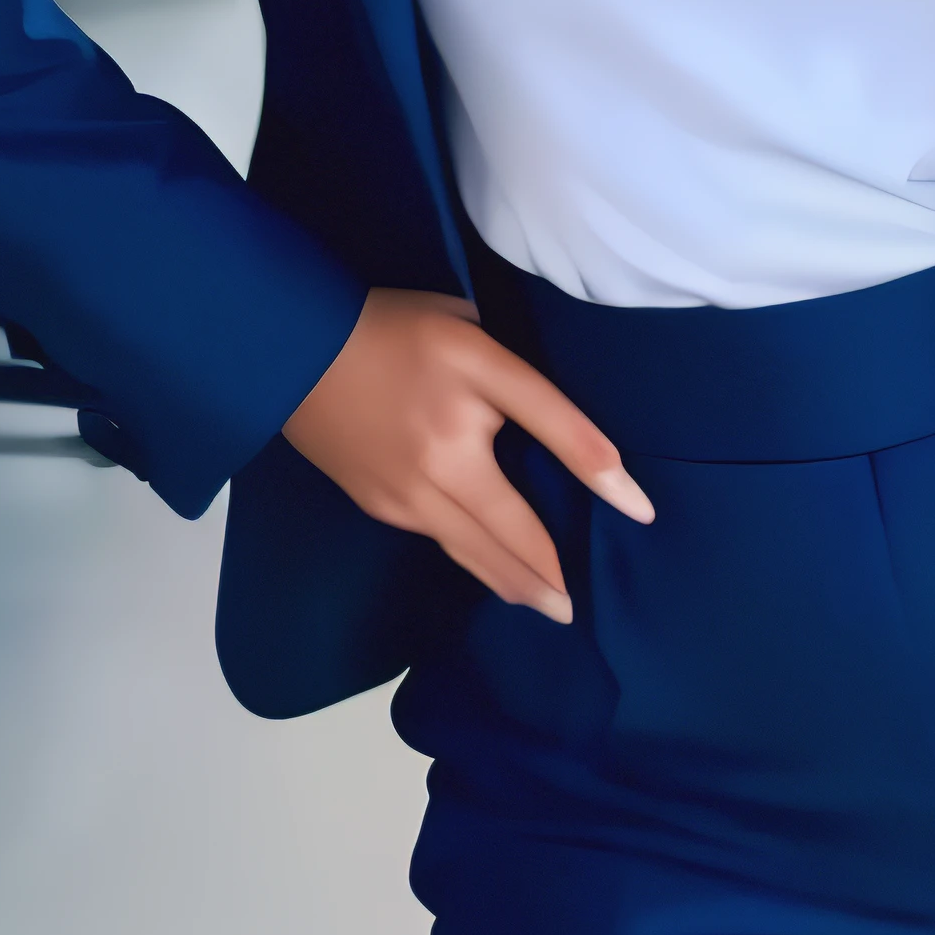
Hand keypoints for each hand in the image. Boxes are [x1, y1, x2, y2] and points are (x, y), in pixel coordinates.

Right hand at [281, 286, 653, 622]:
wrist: (293, 353)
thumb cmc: (393, 327)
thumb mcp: (467, 329)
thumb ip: (514, 376)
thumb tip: (560, 424)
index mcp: (471, 393)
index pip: (558, 432)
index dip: (602, 473)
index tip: (641, 510)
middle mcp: (444, 457)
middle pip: (512, 527)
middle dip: (552, 571)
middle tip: (580, 606)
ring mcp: (408, 492)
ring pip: (475, 550)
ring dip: (517, 582)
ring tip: (549, 606)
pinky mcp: (381, 506)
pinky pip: (443, 542)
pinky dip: (476, 562)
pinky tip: (496, 573)